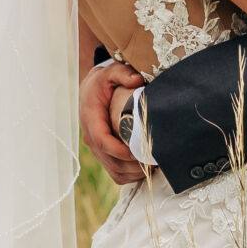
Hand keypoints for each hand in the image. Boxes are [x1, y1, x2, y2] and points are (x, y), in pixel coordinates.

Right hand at [80, 58, 144, 184]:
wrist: (92, 90)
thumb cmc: (103, 81)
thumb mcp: (110, 71)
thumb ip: (122, 73)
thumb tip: (136, 81)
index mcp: (91, 118)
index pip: (101, 140)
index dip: (119, 150)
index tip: (137, 153)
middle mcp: (91, 136)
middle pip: (110, 161)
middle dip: (133, 165)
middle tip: (155, 161)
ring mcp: (97, 149)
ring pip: (115, 171)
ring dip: (135, 172)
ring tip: (155, 165)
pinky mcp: (104, 155)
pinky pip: (116, 173)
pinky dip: (132, 176)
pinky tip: (147, 168)